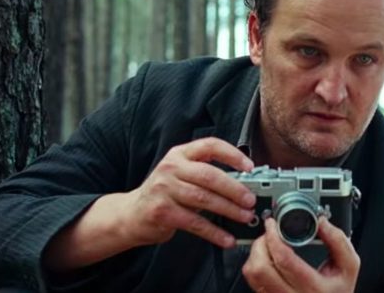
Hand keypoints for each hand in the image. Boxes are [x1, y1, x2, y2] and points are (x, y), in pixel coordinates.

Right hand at [122, 137, 255, 247]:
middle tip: (251, 199)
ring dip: (229, 210)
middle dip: (234, 189)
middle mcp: (171, 168)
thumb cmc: (164, 194)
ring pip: (204, 199)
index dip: (232, 154)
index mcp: (180, 154)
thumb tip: (243, 186)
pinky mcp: (162, 212)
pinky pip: (195, 222)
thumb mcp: (181, 175)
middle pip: (209, 175)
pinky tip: (226, 238)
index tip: (249, 166)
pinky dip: (214, 232)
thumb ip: (206, 175)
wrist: (132, 214)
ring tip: (244, 217)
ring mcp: (164, 189)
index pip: (209, 146)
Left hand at [242, 217, 360, 292]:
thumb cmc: (339, 290)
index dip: (273, 237)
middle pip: (260, 268)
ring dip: (256, 255)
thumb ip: (338, 241)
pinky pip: (254, 282)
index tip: (272, 224)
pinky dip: (256, 267)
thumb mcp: (349, 266)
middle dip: (260, 245)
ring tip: (268, 247)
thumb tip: (322, 222)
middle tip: (269, 235)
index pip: (283, 259)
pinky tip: (269, 261)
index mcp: (313, 287)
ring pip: (252, 276)